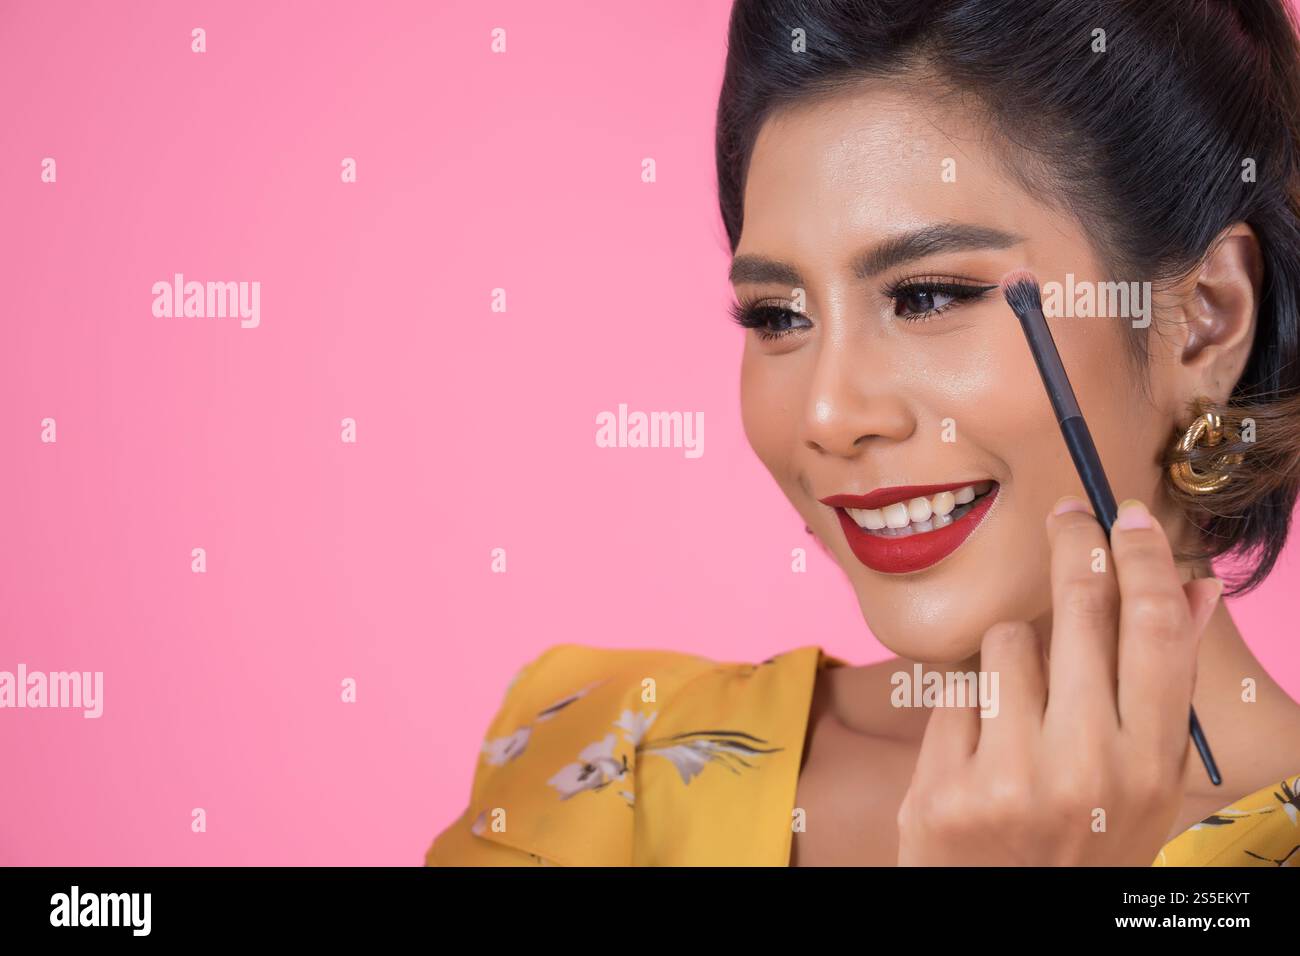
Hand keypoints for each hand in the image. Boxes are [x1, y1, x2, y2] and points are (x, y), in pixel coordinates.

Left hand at [895, 495, 1221, 865]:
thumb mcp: (1142, 785)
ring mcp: (1011, 780)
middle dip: (1074, 548)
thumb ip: (1162, 691)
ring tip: (1019, 714)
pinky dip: (965, 710)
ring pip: (1006, 643)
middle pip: (1082, 613)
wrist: (1003, 923)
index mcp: (1150, 767)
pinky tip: (977, 754)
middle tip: (1067, 516)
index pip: (1157, 633)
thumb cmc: (1077, 844)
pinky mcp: (945, 790)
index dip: (1144, 560)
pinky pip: (953, 694)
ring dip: (1011, 658)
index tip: (1126, 515)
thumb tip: (1195, 591)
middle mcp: (1088, 769)